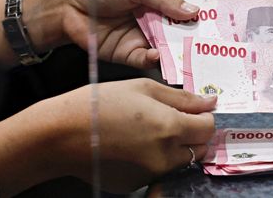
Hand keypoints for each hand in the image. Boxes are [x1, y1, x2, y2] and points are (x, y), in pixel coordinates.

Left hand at [24, 0, 199, 68]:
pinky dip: (156, 60)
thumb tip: (195, 12)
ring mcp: (146, 35)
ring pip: (171, 48)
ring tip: (191, 57)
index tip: (224, 23)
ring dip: (180, 53)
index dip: (207, 13)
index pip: (192, 4)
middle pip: (185, 30)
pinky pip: (149, 60)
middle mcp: (159, 16)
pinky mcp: (131, 53)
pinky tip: (158, 57)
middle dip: (198, 38)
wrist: (65, 3)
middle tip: (214, 47)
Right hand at [39, 78, 215, 193]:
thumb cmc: (101, 104)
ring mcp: (150, 173)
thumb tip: (211, 102)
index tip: (194, 110)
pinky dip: (155, 160)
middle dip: (193, 134)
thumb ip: (183, 98)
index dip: (204, 117)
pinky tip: (134, 145)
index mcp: (170, 128)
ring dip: (176, 147)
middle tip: (174, 120)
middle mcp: (164, 156)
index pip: (208, 128)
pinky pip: (157, 171)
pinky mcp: (135, 184)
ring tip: (151, 131)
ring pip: (180, 162)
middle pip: (199, 148)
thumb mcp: (144, 88)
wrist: (60, 135)